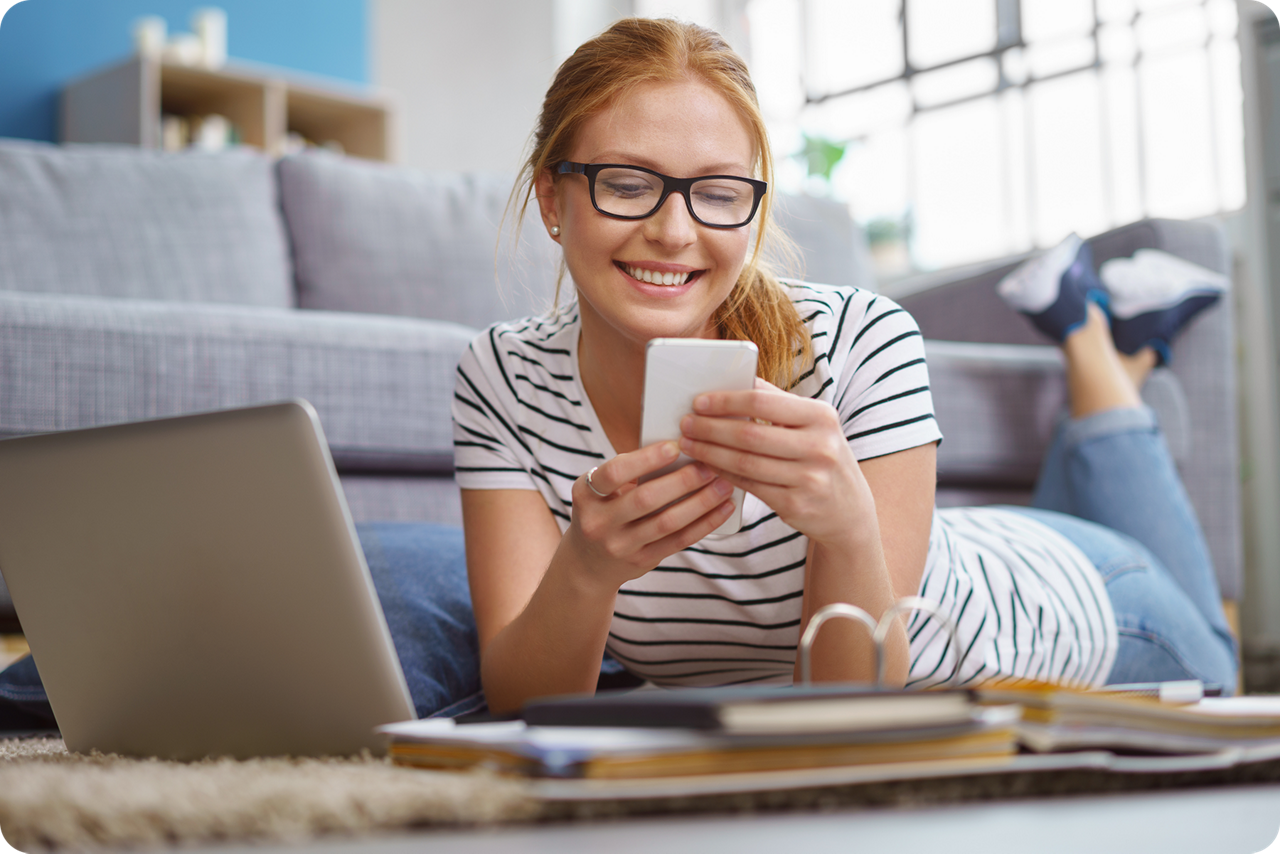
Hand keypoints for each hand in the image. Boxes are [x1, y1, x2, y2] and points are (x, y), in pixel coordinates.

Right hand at [563, 441, 735, 588]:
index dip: (646, 459)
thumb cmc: (604, 511)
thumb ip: (630, 472)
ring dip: (701, 502)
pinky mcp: (641, 561)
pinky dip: (704, 524)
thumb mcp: (602, 490)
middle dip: (683, 481)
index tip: (676, 446)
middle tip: (710, 465)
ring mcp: (620, 545)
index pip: (615, 473)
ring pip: (667, 522)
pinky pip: (678, 541)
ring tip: (724, 485)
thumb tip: (680, 449)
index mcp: (586, 494)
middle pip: (646, 499)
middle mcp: (599, 522)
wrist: (588, 563)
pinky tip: (722, 509)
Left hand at [678, 378, 875, 546]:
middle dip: (710, 427)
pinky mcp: (796, 505)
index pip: (762, 401)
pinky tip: (707, 465)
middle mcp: (819, 446)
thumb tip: (735, 379)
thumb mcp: (813, 426)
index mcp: (821, 416)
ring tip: (688, 444)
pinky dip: (723, 473)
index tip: (699, 401)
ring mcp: (809, 478)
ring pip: (745, 462)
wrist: (849, 510)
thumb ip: (778, 403)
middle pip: (749, 433)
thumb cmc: (821, 457)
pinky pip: (748, 485)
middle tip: (685, 423)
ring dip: (710, 451)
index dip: (725, 400)